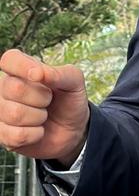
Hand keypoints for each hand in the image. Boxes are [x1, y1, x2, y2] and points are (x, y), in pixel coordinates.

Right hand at [0, 49, 88, 164]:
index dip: (23, 67)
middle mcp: (5, 88)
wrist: (71, 130)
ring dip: (38, 118)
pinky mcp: (2, 134)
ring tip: (43, 115)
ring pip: (15, 114)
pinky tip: (37, 130)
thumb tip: (38, 73)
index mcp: (20, 69)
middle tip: (48, 101)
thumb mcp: (74, 82)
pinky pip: (16, 135)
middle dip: (41, 98)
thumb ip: (60, 73)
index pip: (9, 60)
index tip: (38, 75)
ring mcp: (1, 111)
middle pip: (14, 88)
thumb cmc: (68, 101)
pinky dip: (34, 135)